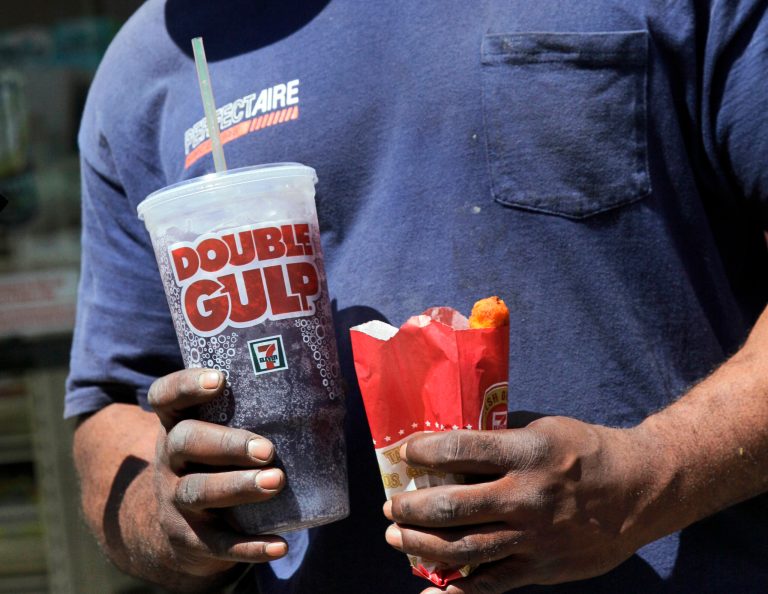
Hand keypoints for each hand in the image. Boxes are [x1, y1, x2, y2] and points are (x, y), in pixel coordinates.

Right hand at [147, 368, 287, 576]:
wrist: (181, 526)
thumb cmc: (219, 460)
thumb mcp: (222, 432)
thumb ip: (260, 409)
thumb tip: (332, 387)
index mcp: (178, 422)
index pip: (165, 396)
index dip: (186, 385)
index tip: (219, 379)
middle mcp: (170, 457)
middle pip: (185, 441)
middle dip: (226, 443)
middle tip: (266, 449)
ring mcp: (175, 498)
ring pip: (198, 491)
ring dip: (237, 487)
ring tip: (275, 482)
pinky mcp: (189, 537)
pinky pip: (217, 543)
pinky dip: (248, 546)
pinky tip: (280, 544)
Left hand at [383, 416, 660, 592]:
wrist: (641, 489)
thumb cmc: (586, 451)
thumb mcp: (544, 430)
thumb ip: (500, 441)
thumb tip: (449, 449)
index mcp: (527, 453)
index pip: (460, 450)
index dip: (424, 451)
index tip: (405, 453)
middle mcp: (527, 496)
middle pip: (453, 506)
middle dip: (412, 508)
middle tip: (391, 507)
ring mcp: (535, 537)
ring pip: (465, 548)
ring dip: (422, 545)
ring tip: (397, 538)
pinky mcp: (542, 567)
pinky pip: (493, 584)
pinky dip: (458, 591)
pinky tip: (431, 591)